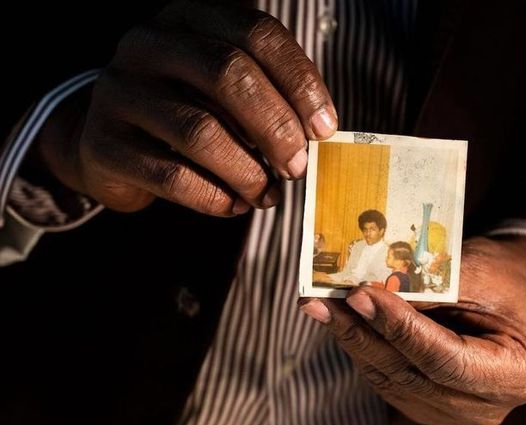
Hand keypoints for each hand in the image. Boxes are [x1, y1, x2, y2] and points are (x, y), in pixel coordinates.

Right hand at [36, 1, 336, 215]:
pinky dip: (215, 198)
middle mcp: (149, 44)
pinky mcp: (103, 143)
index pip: (256, 34)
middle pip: (229, 74)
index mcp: (190, 19)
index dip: (299, 81)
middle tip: (298, 167)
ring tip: (268, 195)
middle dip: (276, 128)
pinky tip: (234, 205)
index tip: (325, 128)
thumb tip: (317, 133)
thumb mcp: (222, 89)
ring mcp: (120, 91)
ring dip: (248, 172)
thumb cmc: (186, 112)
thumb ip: (267, 96)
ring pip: (200, 131)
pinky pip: (172, 176)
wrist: (109, 142)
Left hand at [300, 236, 525, 424]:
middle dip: (361, 332)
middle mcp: (483, 406)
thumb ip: (432, 290)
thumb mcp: (479, 274)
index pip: (443, 359)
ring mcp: (451, 411)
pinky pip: (384, 377)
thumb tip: (372, 294)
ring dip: (351, 338)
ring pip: (388, 377)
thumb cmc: (501, 278)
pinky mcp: (425, 403)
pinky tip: (339, 319)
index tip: (360, 297)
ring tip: (321, 305)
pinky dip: (360, 345)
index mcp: (511, 375)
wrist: (508, 292)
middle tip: (322, 300)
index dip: (398, 329)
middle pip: (408, 373)